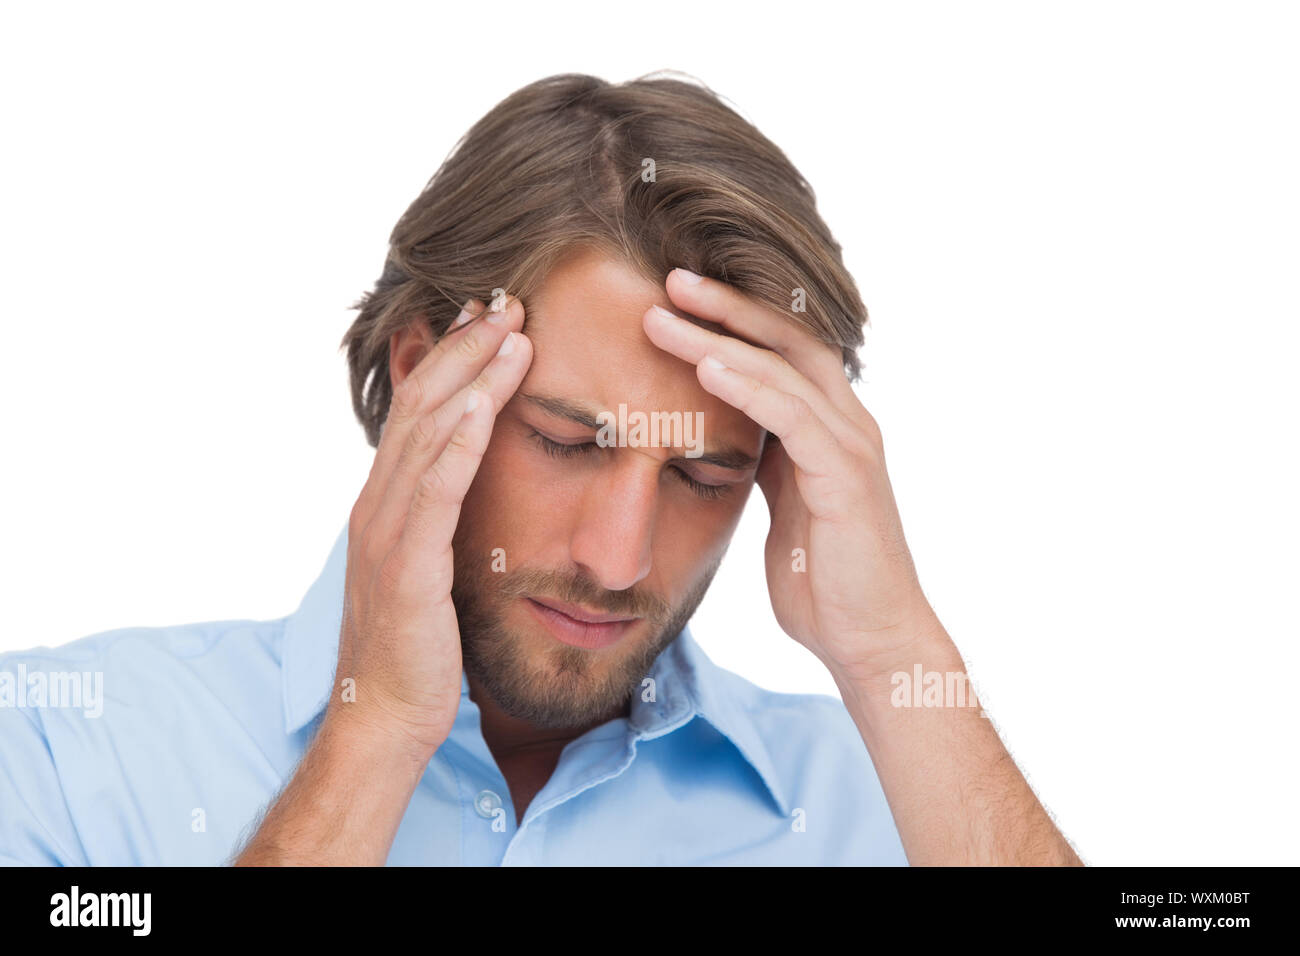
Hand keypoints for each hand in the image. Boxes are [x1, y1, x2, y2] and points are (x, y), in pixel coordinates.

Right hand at [332, 294, 531, 756]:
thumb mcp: (429, 566)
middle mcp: (379, 504)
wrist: (384, 716)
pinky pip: (434, 493)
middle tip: (510, 300)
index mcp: (386, 502)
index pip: (420, 410)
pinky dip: (457, 443)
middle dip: (467, 348)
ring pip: (428, 435)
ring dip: (471, 378)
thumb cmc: (418, 647)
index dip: (455, 359)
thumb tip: (473, 480)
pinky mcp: (407, 567)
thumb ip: (442, 518)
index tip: (495, 316)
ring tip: (513, 331)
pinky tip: (482, 404)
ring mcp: (388, 532)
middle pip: (422, 404)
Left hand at [643, 271, 936, 680]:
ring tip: (666, 312)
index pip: (780, 352)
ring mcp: (851, 445)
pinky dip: (748, 385)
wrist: (871, 642)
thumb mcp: (782, 508)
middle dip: (727, 305)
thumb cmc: (824, 584)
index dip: (731, 321)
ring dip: (720, 335)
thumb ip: (764, 464)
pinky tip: (706, 365)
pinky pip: (793, 415)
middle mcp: (846, 424)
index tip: (674, 300)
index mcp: (827, 429)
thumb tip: (724, 437)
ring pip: (784, 366)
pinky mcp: (847, 476)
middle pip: (787, 338)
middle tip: (668, 277)